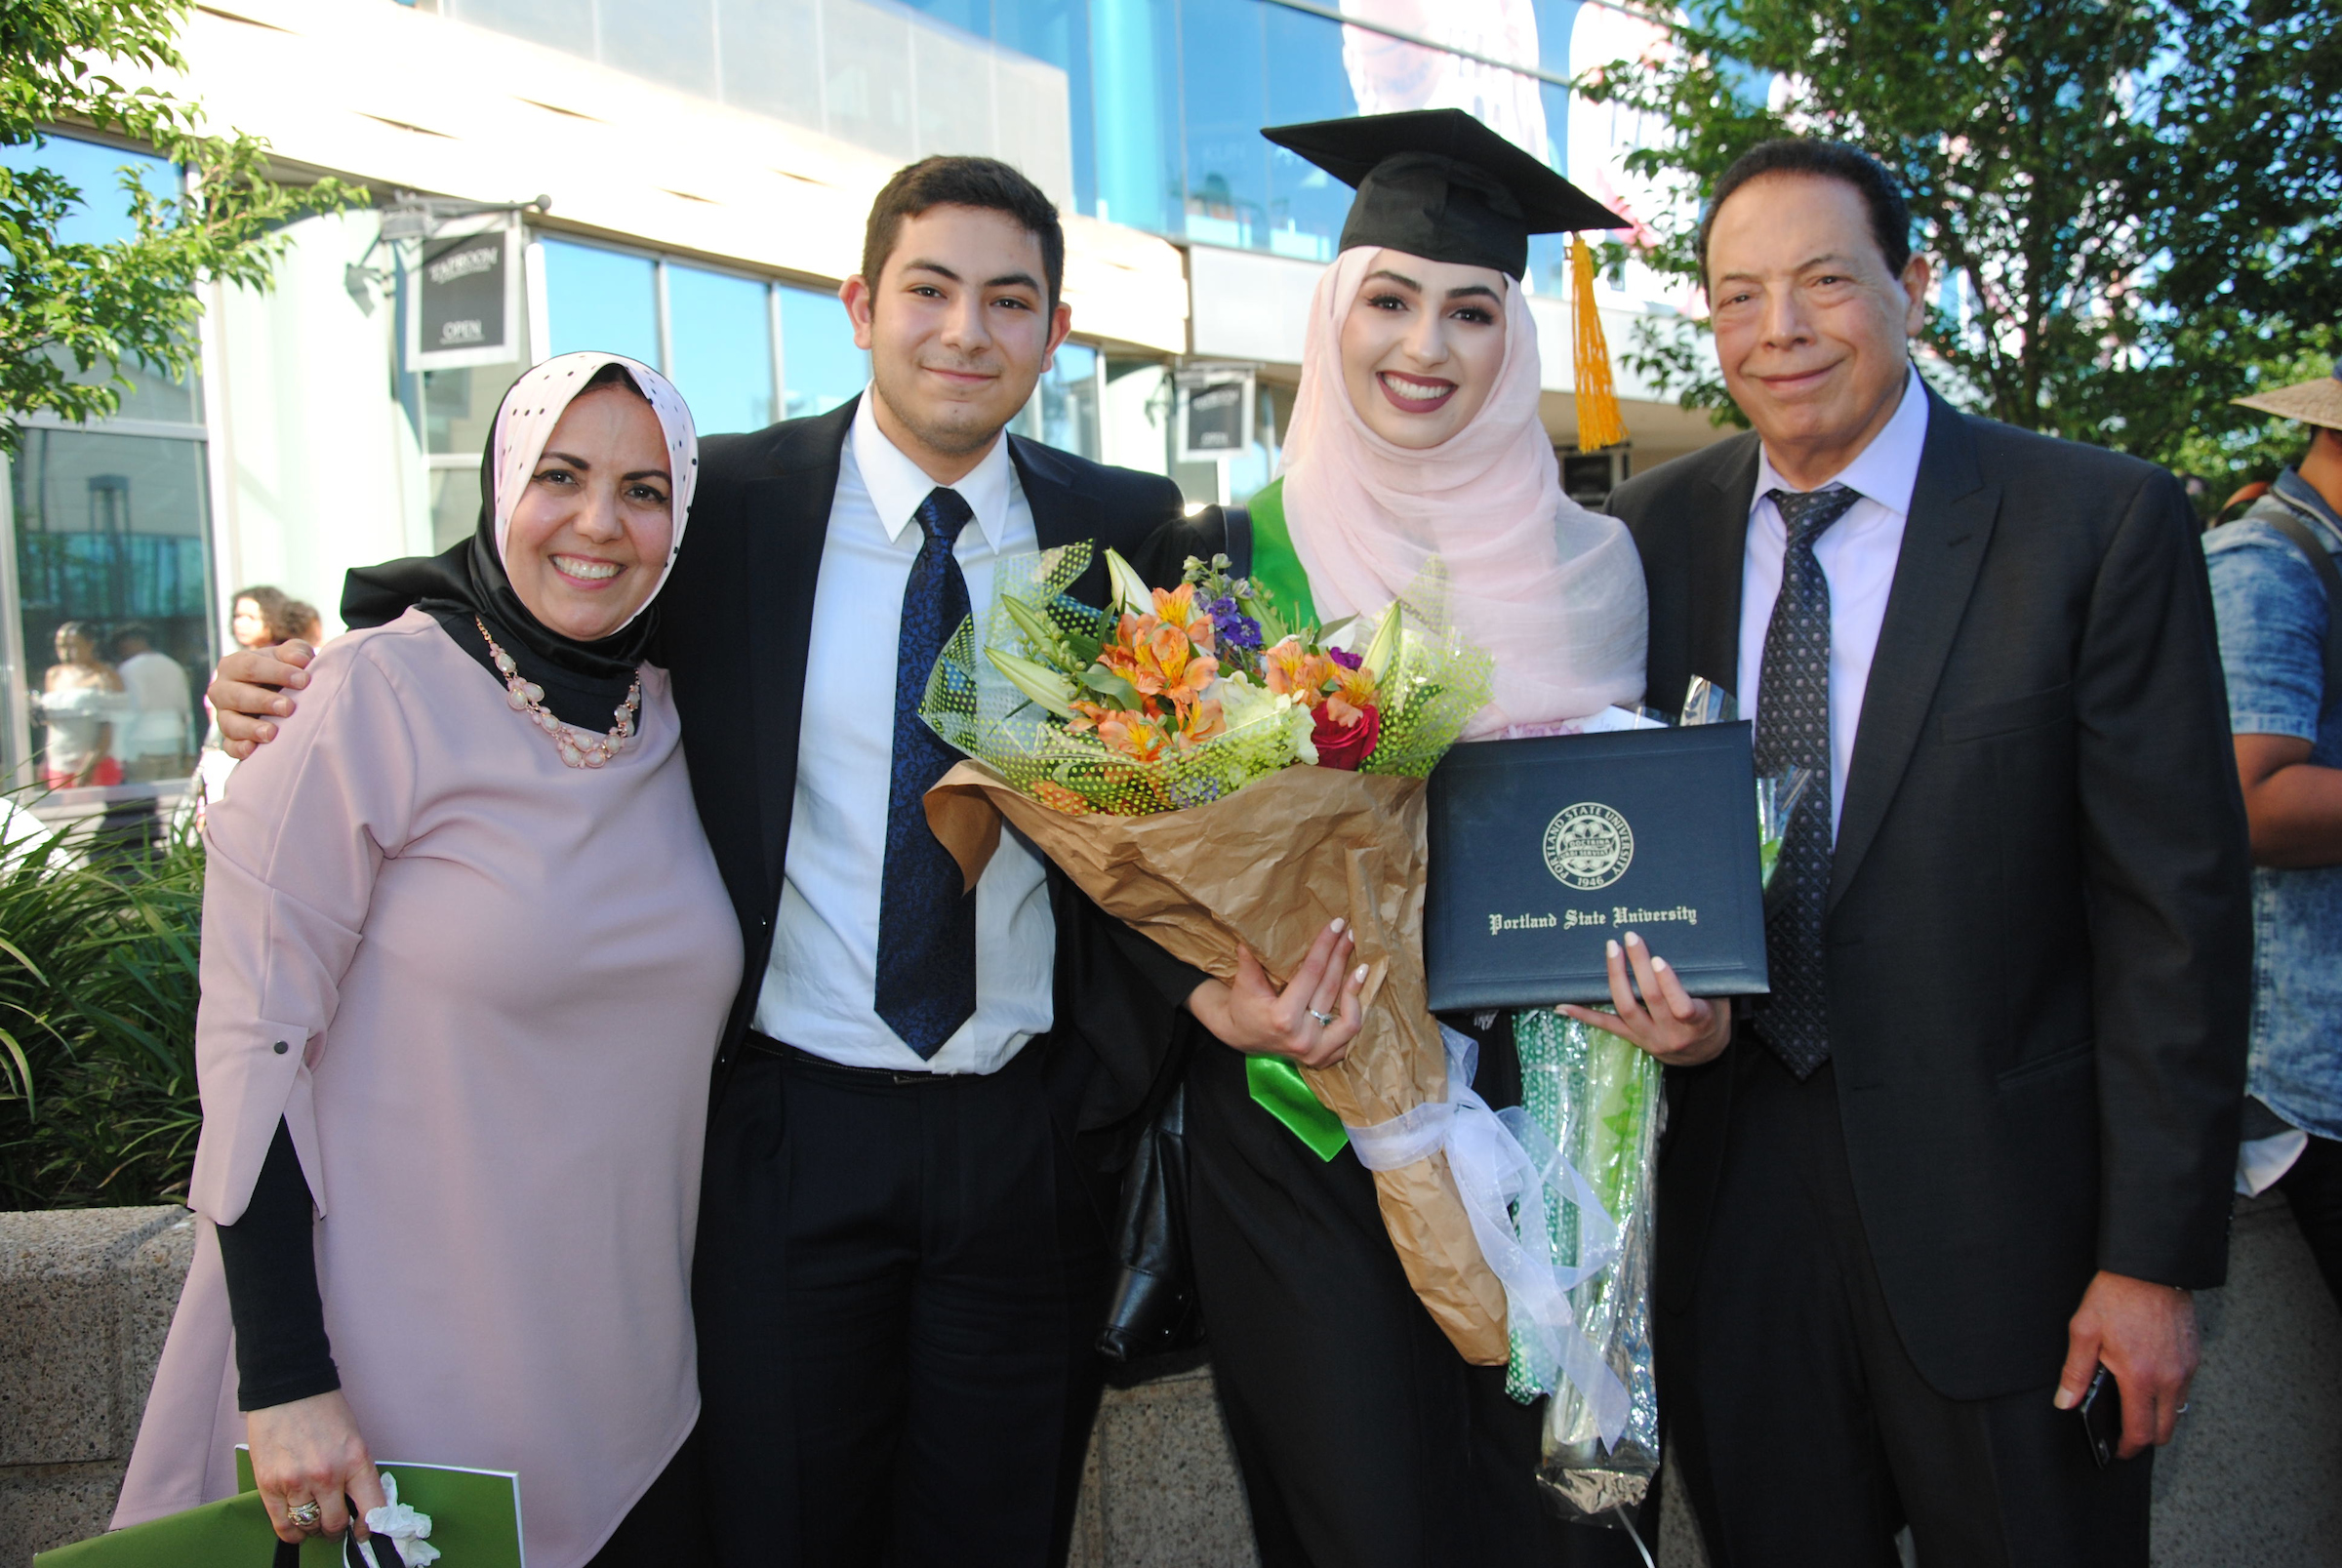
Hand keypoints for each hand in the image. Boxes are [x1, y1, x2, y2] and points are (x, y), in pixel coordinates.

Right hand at [209, 642, 315, 757]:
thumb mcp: (291, 656)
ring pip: (229, 723)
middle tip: (289, 708)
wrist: (283, 695)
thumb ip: (295, 652)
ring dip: (250, 729)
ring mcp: (224, 716)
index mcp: (234, 665)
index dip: (277, 672)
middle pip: (237, 695)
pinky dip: (239, 749)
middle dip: (263, 702)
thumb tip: (300, 660)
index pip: (250, 666)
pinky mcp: (230, 739)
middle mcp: (222, 690)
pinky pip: (229, 746)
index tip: (304, 681)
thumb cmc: (286, 671)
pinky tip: (252, 750)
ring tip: (272, 733)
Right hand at [246, 1389, 383, 1542]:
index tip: (363, 1531)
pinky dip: (291, 1533)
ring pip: (308, 1525)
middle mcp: (328, 1475)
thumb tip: (357, 1504)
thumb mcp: (353, 1438)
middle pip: (335, 1524)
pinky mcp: (269, 1485)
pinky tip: (296, 1530)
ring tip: (313, 1520)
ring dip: (312, 1528)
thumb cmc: (323, 1409)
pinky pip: (282, 1525)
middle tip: (335, 1525)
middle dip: (336, 1529)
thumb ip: (355, 1472)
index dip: (369, 1527)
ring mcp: (296, 1482)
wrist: (287, 1387)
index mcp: (356, 1460)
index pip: (372, 1510)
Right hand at [1186, 920, 1367, 1067]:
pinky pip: (1349, 1038)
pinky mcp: (1323, 1059)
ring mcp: (1315, 1052)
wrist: (1241, 1035)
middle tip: (1350, 935)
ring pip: (1349, 1020)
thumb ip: (1250, 961)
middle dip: (1341, 957)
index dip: (1325, 946)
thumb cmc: (1243, 1006)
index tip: (1337, 925)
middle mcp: (1302, 1038)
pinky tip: (1357, 994)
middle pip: (1330, 989)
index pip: (1312, 974)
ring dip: (1356, 989)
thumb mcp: (1244, 983)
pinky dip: (1354, 1016)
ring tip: (1362, 966)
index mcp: (1282, 1018)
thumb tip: (1251, 935)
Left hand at [1558, 930, 1731, 1065]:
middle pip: (1651, 999)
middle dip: (1639, 966)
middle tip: (1632, 939)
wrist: (1705, 1055)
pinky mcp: (1634, 1039)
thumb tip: (1692, 942)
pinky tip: (1563, 1006)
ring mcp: (1650, 1038)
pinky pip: (1607, 1026)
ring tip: (1612, 950)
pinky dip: (1584, 1015)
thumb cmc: (1713, 1018)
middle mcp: (1672, 1034)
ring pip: (1627, 1008)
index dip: (1669, 984)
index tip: (1659, 961)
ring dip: (1616, 977)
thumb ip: (1705, 980)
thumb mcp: (1719, 1000)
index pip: (1682, 1006)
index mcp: (1698, 1022)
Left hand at [2055, 1270, 2198, 1458]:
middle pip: (2164, 1430)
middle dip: (2145, 1438)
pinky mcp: (2194, 1357)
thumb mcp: (2084, 1331)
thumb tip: (2066, 1402)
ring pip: (2177, 1411)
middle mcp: (2169, 1379)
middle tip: (2125, 1433)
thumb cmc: (2115, 1297)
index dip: (2127, 1448)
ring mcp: (2186, 1369)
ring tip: (2135, 1405)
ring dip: (2159, 1416)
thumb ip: (2075, 1372)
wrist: (2150, 1269)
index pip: (2139, 1431)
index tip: (2117, 1451)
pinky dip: (2169, 1394)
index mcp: (2140, 1377)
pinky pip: (2185, 1389)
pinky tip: (2150, 1381)